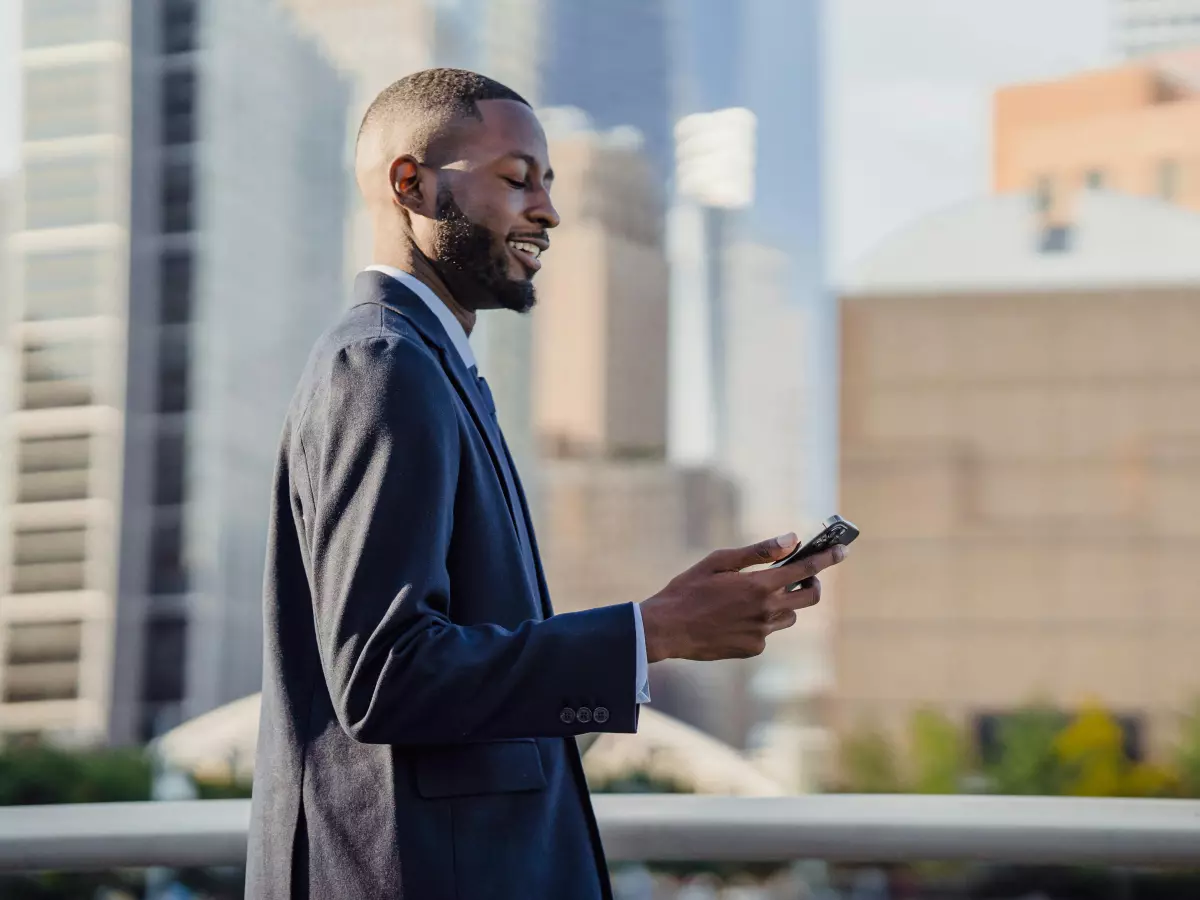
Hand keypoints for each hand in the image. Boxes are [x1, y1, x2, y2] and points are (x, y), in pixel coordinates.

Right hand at [638, 534, 847, 662]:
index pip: (805, 570)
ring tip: (758, 595)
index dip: (826, 558)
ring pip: (789, 616)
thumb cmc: (689, 589)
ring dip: (784, 603)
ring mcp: (762, 633)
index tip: (841, 550)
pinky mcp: (753, 648)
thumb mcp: (719, 561)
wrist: (667, 629)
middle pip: (809, 598)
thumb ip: (758, 552)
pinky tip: (735, 616)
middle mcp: (766, 611)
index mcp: (759, 585)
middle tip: (804, 576)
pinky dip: (761, 621)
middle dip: (813, 584)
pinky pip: (768, 632)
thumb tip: (791, 539)